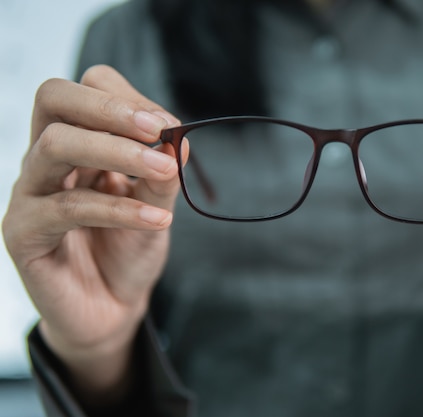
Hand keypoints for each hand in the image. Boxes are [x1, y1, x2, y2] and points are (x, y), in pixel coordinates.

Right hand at [2, 65, 180, 403]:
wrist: (110, 308)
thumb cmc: (128, 251)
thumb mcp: (156, 206)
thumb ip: (163, 173)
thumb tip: (179, 137)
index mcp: (77, 144)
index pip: (84, 91)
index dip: (127, 98)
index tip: (168, 125)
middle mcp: (46, 161)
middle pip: (54, 98)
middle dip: (111, 108)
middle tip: (159, 129)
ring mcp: (29, 194)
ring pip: (56, 145)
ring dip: (120, 152)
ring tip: (166, 170)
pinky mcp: (23, 233)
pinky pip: (69, 208)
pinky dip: (121, 209)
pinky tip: (158, 220)